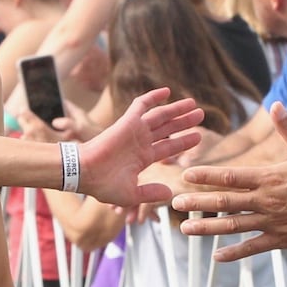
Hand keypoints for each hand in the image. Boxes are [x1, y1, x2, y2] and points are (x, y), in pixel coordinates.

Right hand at [77, 88, 203, 206]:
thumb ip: (151, 193)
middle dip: (184, 122)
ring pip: (160, 116)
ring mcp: (135, 131)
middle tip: (201, 115)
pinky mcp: (127, 122)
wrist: (84, 173)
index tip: (198, 136)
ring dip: (176, 109)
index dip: (184, 142)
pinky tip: (168, 91)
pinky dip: (153, 97)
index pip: (168, 147)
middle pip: (168, 129)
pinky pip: (141, 105)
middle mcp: (141, 142)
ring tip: (194, 104)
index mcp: (143, 158)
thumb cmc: (103, 185)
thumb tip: (170, 193)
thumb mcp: (131, 194)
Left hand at [175, 103, 286, 260]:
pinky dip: (235, 252)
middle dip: (197, 202)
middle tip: (175, 203)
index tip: (187, 174)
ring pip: (233, 225)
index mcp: (270, 177)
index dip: (206, 175)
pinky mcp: (281, 239)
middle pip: (224, 201)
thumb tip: (277, 105)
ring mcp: (272, 222)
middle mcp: (266, 201)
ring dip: (208, 227)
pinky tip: (217, 256)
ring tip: (186, 229)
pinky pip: (253, 247)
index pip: (231, 175)